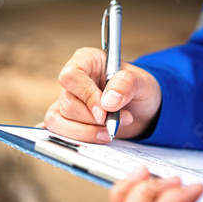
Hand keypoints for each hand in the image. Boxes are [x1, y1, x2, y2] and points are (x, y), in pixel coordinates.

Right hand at [44, 47, 161, 142]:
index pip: (72, 76)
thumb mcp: (142, 82)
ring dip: (87, 133)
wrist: (144, 110)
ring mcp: (67, 103)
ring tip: (112, 131)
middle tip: (121, 120)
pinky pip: (58, 133)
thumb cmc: (140, 90)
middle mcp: (73, 82)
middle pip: (67, 104)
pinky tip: (95, 140)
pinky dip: (76, 140)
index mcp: (87, 61)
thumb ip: (126, 84)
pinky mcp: (68, 122)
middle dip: (94, 120)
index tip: (104, 113)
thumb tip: (107, 102)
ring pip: (58, 122)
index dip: (86, 97)